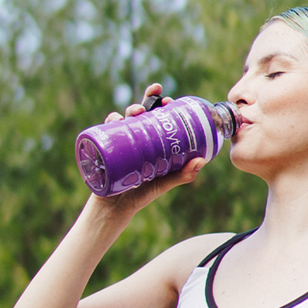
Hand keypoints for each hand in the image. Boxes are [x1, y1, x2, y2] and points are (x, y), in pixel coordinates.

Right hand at [89, 83, 207, 217]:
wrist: (117, 208)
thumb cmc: (141, 193)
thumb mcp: (164, 182)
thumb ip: (183, 174)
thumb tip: (201, 161)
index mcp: (150, 141)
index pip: (156, 117)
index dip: (161, 104)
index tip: (168, 100)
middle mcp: (135, 137)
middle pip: (141, 112)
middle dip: (148, 99)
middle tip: (158, 99)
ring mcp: (120, 142)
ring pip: (125, 118)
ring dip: (131, 109)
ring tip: (138, 112)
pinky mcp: (106, 148)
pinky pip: (106, 130)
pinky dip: (110, 121)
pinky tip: (115, 120)